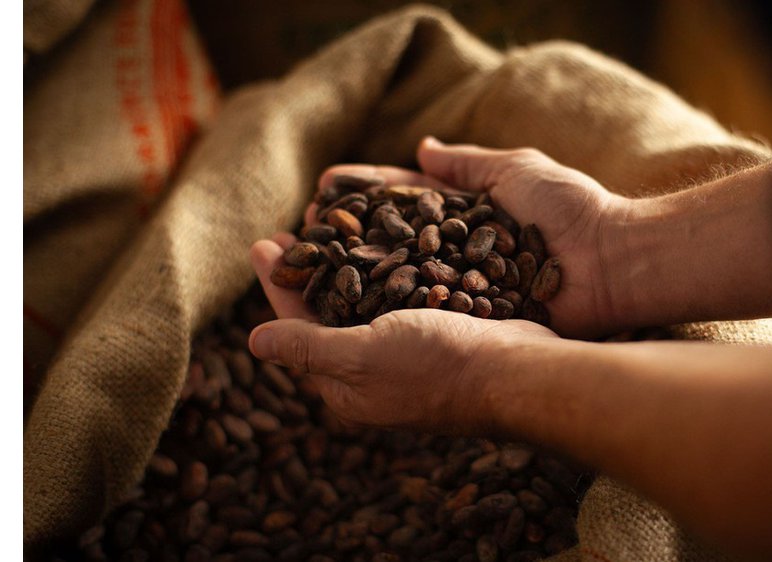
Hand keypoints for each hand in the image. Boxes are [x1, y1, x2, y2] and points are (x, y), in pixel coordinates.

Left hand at [250, 231, 556, 431]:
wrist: (518, 371)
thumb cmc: (437, 364)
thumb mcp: (363, 355)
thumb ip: (308, 345)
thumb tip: (252, 343)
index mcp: (348, 384)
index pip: (296, 327)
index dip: (278, 283)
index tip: (261, 241)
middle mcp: (376, 370)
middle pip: (330, 311)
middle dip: (310, 268)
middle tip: (292, 228)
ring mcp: (412, 352)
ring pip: (369, 299)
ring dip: (349, 261)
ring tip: (334, 225)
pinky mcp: (444, 330)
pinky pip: (406, 294)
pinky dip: (392, 265)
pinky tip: (389, 239)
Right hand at [304, 137, 630, 338]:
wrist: (614, 264)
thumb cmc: (573, 211)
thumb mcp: (518, 171)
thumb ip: (469, 164)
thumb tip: (420, 149)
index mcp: (466, 215)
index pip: (402, 202)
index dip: (361, 196)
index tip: (320, 191)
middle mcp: (457, 255)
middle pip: (389, 244)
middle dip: (343, 238)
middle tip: (295, 236)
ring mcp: (462, 290)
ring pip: (395, 282)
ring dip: (350, 276)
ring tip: (305, 270)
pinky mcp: (472, 322)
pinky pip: (421, 314)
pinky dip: (384, 310)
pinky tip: (343, 310)